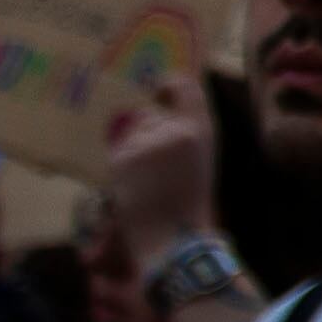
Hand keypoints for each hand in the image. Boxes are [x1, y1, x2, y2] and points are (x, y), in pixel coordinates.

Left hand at [106, 75, 220, 261]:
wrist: (176, 238)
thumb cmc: (191, 206)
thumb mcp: (199, 162)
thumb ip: (183, 136)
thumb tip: (159, 112)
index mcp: (202, 130)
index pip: (185, 87)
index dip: (170, 83)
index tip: (159, 90)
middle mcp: (176, 129)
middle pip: (149, 117)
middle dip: (146, 136)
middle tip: (154, 167)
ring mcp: (149, 141)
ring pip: (131, 135)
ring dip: (134, 152)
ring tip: (146, 181)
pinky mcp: (125, 156)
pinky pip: (119, 152)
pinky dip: (123, 168)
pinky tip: (134, 188)